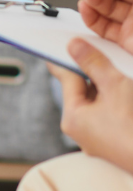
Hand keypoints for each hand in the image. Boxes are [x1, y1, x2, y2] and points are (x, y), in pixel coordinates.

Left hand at [49, 39, 132, 174]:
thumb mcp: (115, 86)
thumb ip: (93, 63)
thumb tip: (74, 46)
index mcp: (72, 118)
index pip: (67, 79)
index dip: (68, 59)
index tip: (64, 46)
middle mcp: (80, 132)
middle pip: (84, 92)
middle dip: (95, 74)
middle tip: (104, 56)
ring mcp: (97, 140)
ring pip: (99, 104)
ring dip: (109, 89)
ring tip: (121, 77)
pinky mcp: (113, 144)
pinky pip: (110, 116)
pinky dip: (118, 103)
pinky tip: (128, 95)